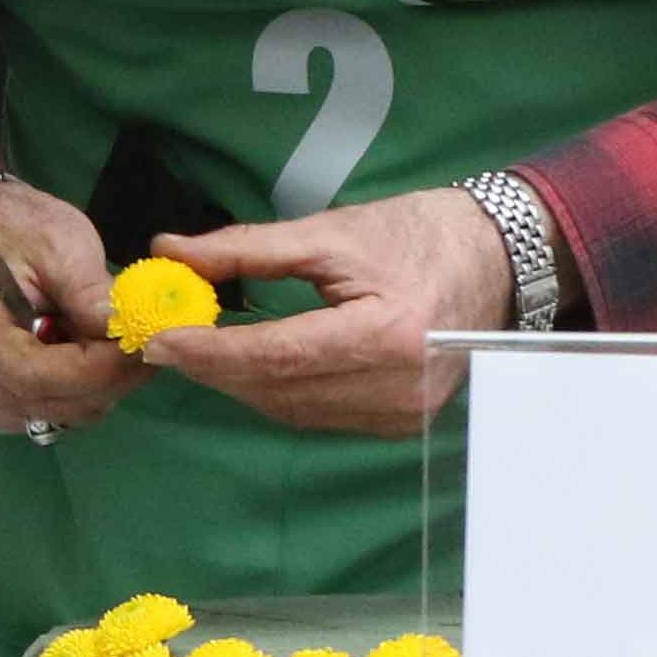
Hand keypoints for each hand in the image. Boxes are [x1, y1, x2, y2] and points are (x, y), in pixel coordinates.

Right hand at [0, 172, 137, 437]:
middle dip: (102, 383)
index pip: (33, 373)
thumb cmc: (12, 226)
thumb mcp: (59, 238)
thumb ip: (89, 289)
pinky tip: (81, 360)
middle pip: (38, 401)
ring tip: (110, 348)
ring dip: (88, 391)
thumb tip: (124, 334)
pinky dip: (68, 395)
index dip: (95, 371)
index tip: (141, 350)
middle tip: (144, 353)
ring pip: (41, 414)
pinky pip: (32, 415)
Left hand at [134, 188, 514, 436]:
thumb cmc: (418, 233)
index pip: (278, 355)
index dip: (211, 351)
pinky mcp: (402, 425)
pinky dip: (278, 393)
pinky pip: (319, 416)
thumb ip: (248, 248)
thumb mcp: (331, 231)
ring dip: (241, 384)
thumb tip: (171, 252)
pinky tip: (254, 365)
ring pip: (293, 411)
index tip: (157, 340)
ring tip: (201, 349)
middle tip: (163, 343)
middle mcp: (398, 386)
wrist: (498, 260)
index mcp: (387, 333)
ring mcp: (403, 414)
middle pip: (279, 391)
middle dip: (215, 368)